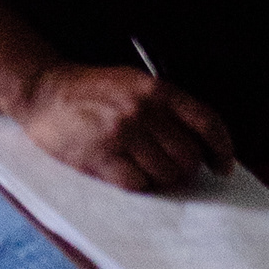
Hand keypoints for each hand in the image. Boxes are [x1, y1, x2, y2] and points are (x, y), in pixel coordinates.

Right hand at [15, 64, 233, 191]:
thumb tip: (202, 143)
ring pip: (166, 174)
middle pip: (188, 156)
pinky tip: (126, 170)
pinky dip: (138, 184)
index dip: (222, 148)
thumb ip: (166, 107)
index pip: (206, 122)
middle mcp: (142, 110)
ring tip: (145, 167)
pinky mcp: (101, 157)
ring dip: (162, 178)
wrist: (44, 91)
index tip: (223, 165)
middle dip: (186, 168)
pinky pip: (139, 185)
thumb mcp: (135, 83)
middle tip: (172, 167)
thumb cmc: (93, 90)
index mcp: (155, 89)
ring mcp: (122, 134)